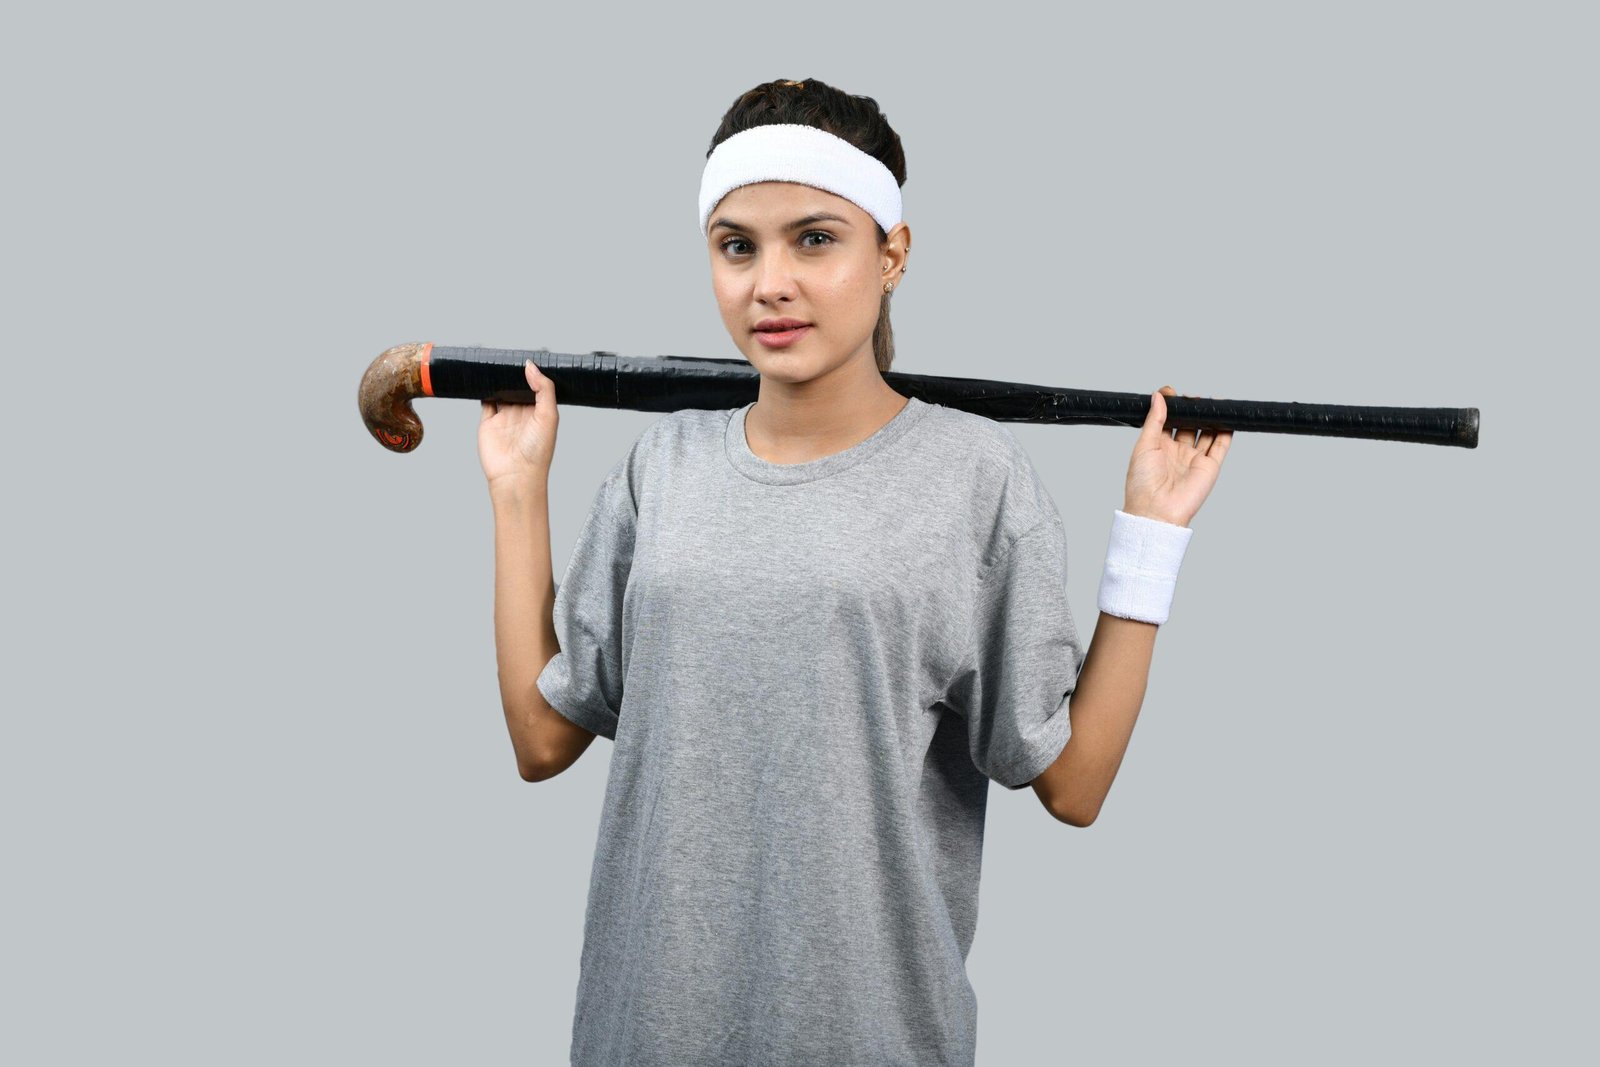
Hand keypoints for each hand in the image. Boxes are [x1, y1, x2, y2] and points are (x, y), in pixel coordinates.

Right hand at [478, 360, 559, 490]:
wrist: (515, 475)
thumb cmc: (537, 451)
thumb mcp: (548, 415)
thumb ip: (543, 389)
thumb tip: (530, 366)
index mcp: (540, 411)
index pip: (537, 386)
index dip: (534, 373)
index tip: (529, 357)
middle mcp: (523, 413)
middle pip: (517, 386)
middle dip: (514, 373)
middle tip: (510, 356)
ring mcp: (505, 417)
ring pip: (500, 391)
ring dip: (498, 379)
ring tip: (497, 362)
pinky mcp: (488, 422)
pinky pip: (485, 401)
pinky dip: (484, 389)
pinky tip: (484, 378)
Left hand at [1123, 385, 1232, 526]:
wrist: (1155, 511)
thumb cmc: (1142, 483)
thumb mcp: (1144, 445)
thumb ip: (1154, 420)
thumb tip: (1159, 396)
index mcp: (1158, 446)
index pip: (1168, 420)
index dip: (1171, 406)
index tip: (1171, 392)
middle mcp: (1177, 451)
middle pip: (1190, 424)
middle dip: (1193, 410)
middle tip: (1195, 398)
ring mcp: (1194, 459)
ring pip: (1207, 432)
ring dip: (1211, 418)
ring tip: (1212, 403)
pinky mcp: (1209, 467)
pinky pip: (1221, 446)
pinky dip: (1226, 432)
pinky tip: (1227, 418)